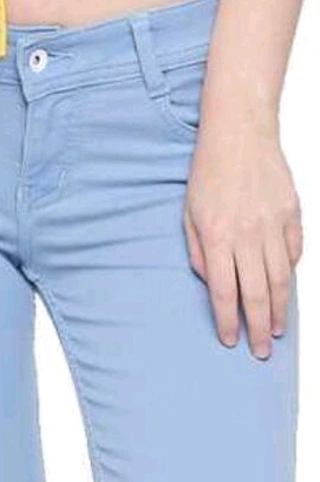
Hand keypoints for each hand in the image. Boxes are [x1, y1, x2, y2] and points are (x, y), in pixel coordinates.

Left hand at [184, 106, 302, 357]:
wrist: (240, 129)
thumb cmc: (209, 171)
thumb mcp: (189, 213)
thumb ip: (197, 251)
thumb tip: (209, 283)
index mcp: (217, 237)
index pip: (223, 292)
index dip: (228, 321)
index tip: (231, 340)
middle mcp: (247, 235)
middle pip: (256, 294)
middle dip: (258, 328)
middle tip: (262, 352)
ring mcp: (273, 224)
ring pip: (279, 278)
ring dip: (279, 309)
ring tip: (277, 330)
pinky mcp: (291, 212)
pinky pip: (293, 251)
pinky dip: (289, 272)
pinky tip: (284, 288)